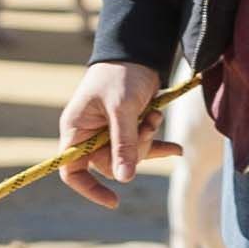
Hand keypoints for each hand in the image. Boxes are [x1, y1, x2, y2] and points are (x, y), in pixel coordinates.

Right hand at [56, 60, 161, 205]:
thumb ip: (123, 143)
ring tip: (156, 116)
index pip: (72, 170)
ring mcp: (109, 130)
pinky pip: (141, 145)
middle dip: (134, 151)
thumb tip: (124, 178)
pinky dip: (158, 143)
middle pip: (110, 164)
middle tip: (147, 127)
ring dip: (147, 140)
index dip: (89, 188)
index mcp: (76, 129)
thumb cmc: (121, 74)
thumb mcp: (122, 109)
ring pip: (129, 155)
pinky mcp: (128, 125)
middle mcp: (89, 133)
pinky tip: (177, 149)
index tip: (113, 199)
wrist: (137, 49)